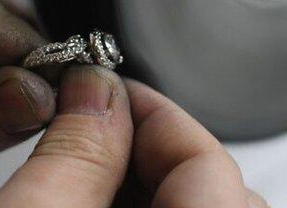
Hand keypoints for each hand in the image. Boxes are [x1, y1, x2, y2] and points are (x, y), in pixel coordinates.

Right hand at [0, 66, 268, 207]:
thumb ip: (75, 149)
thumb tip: (96, 89)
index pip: (211, 163)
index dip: (153, 112)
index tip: (102, 90)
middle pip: (210, 184)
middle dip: (142, 144)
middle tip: (87, 128)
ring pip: (192, 207)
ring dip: (134, 177)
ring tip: (78, 168)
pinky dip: (130, 205)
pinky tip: (88, 201)